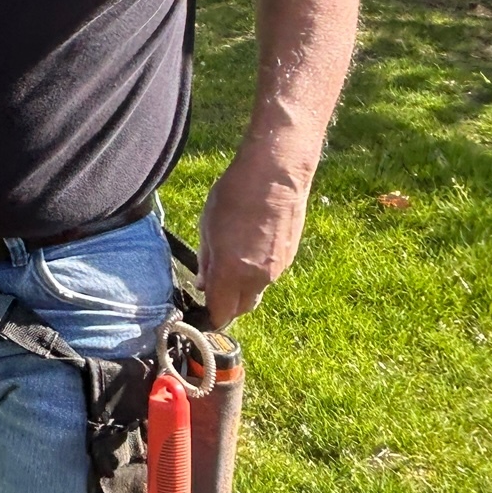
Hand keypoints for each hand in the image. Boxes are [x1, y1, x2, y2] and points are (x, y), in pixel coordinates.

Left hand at [197, 154, 307, 326]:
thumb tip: (204, 284)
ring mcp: (277, 269)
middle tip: (214, 292)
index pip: (221, 311)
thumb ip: (206, 261)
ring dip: (242, 289)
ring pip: (256, 292)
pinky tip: (250, 251)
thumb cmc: (235, 195)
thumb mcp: (207, 227)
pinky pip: (269, 276)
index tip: (202, 312)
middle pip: (241, 308)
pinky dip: (257, 273)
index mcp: (232, 271)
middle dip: (227, 306)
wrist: (276, 176)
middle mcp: (257, 277)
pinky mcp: (289, 258)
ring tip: (231, 265)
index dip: (210, 316)